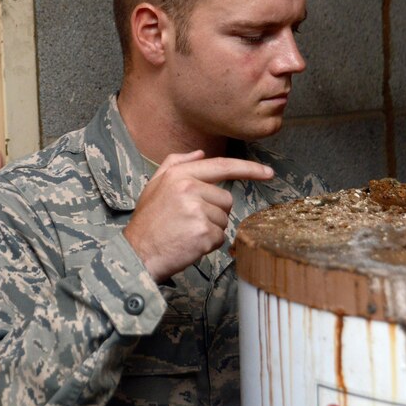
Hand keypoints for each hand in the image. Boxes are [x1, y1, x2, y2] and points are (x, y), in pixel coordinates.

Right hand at [122, 150, 273, 283]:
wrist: (137, 252)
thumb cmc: (147, 222)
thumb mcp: (154, 185)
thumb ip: (175, 164)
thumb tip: (200, 153)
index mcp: (179, 175)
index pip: (222, 166)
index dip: (249, 169)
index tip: (268, 173)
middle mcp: (189, 188)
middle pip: (226, 199)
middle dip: (213, 212)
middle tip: (188, 221)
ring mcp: (197, 210)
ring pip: (224, 220)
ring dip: (210, 229)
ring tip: (186, 232)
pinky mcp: (203, 232)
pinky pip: (220, 237)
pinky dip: (208, 244)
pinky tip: (189, 244)